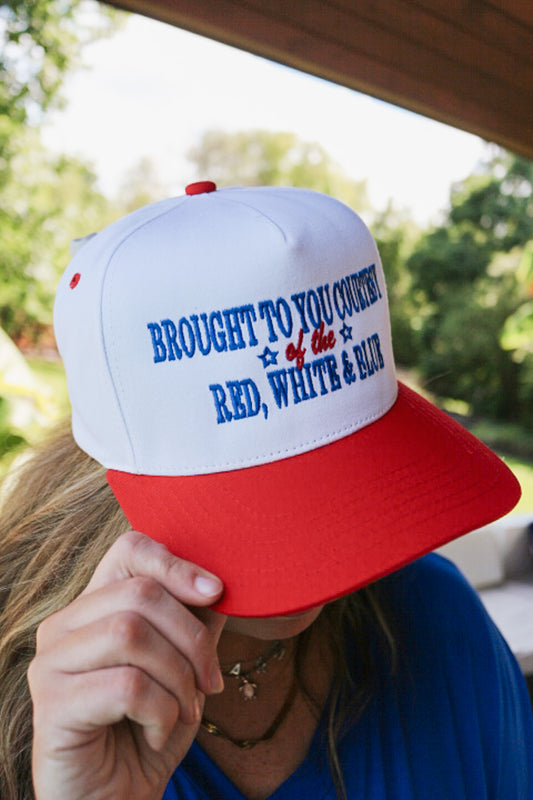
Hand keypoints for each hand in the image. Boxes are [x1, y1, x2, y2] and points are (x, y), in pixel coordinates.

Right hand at [28, 531, 226, 799]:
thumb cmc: (149, 729)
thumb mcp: (183, 668)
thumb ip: (197, 622)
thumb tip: (222, 583)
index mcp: (94, 606)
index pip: (130, 550)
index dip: (177, 563)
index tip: (217, 592)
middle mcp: (64, 626)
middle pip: (141, 594)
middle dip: (192, 639)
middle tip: (210, 682)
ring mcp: (51, 663)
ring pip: (132, 633)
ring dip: (178, 678)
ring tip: (185, 710)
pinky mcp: (51, 705)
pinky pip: (127, 686)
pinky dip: (161, 712)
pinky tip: (158, 734)